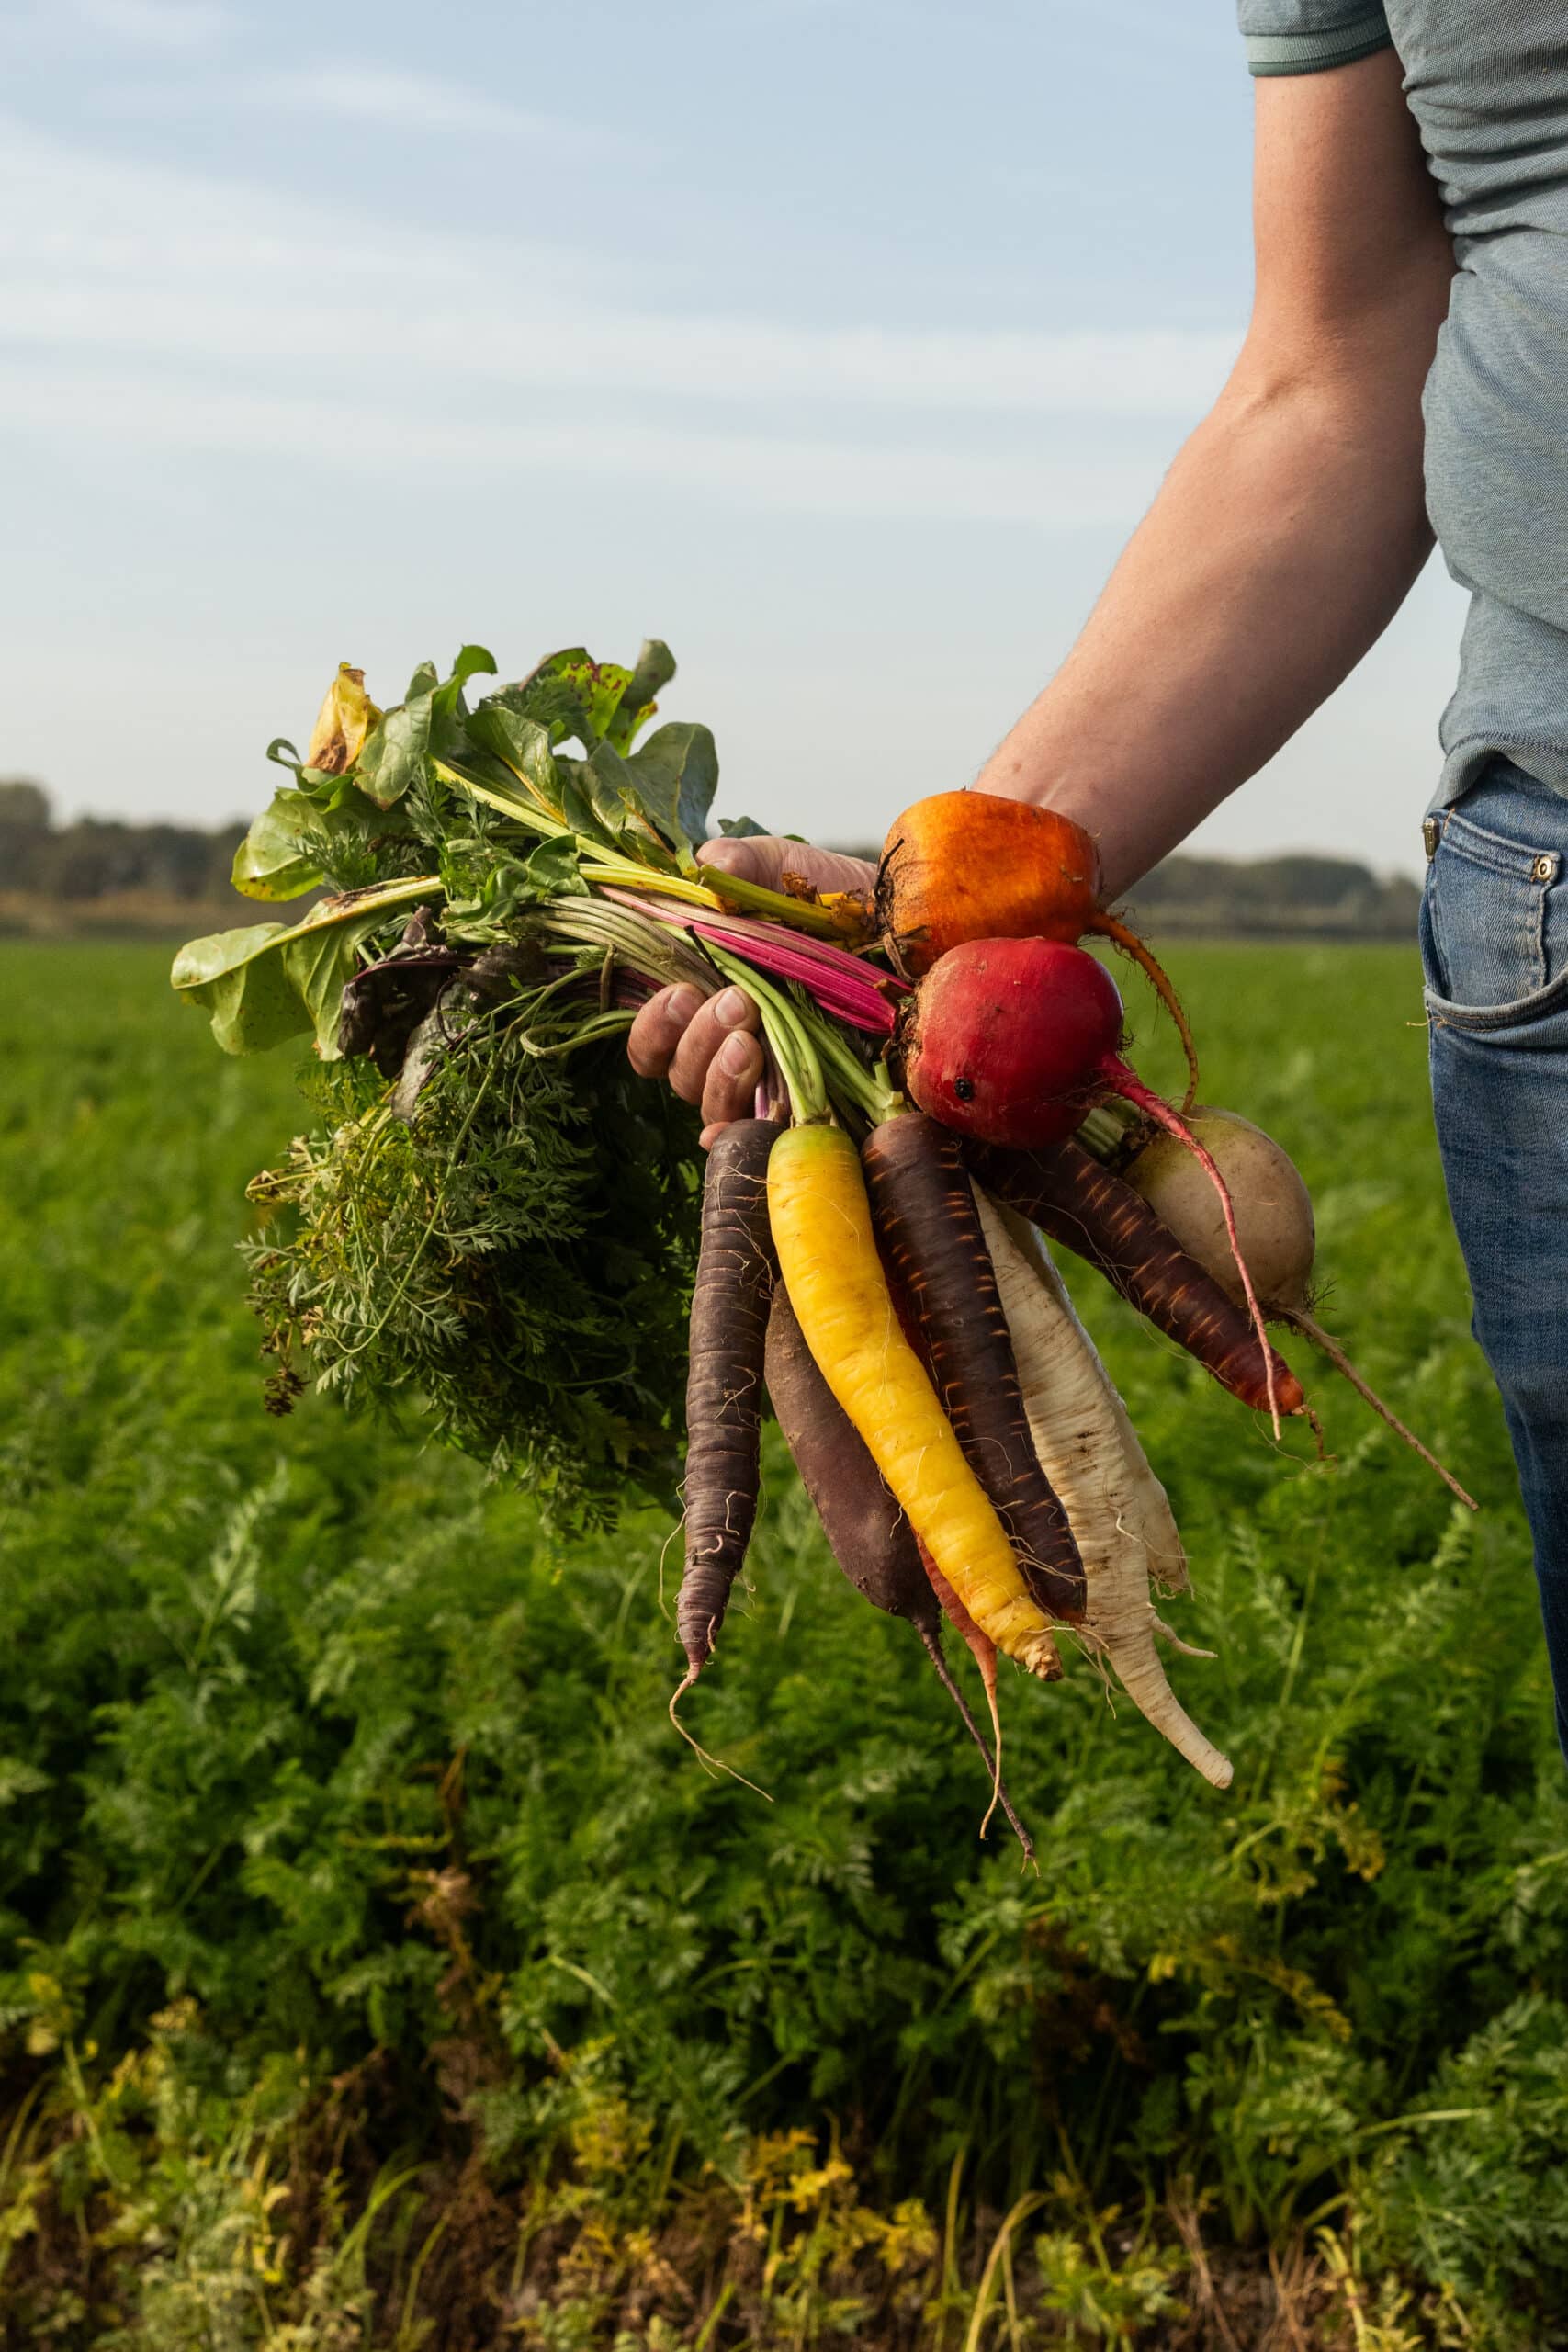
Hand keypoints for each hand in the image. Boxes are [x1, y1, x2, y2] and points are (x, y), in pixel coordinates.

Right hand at [626, 835, 876, 1145]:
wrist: (911, 931)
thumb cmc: (842, 906)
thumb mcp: (792, 873)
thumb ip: (745, 866)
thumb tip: (707, 863)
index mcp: (709, 1001)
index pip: (655, 1040)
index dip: (653, 1027)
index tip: (680, 992)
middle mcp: (731, 1049)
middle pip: (680, 1074)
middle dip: (696, 1041)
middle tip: (736, 1002)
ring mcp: (771, 1082)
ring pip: (713, 1106)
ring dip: (721, 1077)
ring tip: (752, 1039)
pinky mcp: (813, 1103)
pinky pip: (764, 1138)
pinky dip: (749, 1135)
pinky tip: (761, 1117)